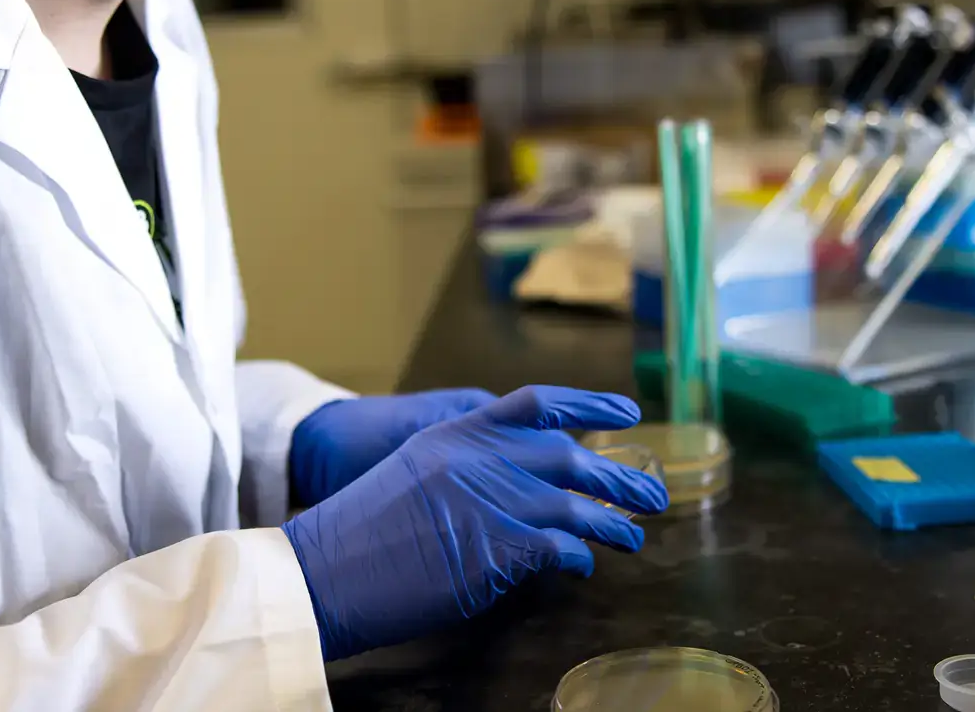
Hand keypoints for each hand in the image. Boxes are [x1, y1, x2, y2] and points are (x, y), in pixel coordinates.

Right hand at [280, 385, 668, 660]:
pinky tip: (583, 564)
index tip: (626, 412)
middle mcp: (478, 458)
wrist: (323, 569)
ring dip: (612, 522)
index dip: (587, 405)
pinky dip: (578, 555)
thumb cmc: (359, 532)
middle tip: (651, 492)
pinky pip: (558, 546)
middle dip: (616, 476)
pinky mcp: (494, 547)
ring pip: (574, 503)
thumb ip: (466, 467)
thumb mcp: (412, 472)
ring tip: (633, 536)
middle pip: (568, 457)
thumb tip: (517, 487)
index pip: (534, 405)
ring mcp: (488, 500)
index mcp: (455, 432)